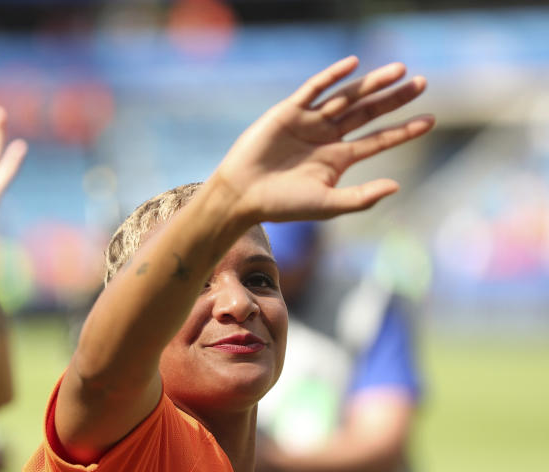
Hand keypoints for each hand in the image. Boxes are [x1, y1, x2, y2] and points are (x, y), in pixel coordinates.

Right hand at [216, 56, 434, 222]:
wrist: (242, 195)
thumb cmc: (282, 205)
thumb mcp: (326, 205)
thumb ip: (361, 198)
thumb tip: (396, 186)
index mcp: (339, 158)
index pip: (378, 139)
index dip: (404, 130)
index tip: (430, 120)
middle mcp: (328, 136)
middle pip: (368, 112)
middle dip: (394, 98)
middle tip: (422, 83)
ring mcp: (309, 121)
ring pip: (347, 97)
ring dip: (372, 83)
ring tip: (399, 71)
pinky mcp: (289, 111)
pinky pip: (314, 89)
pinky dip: (332, 76)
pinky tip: (352, 65)